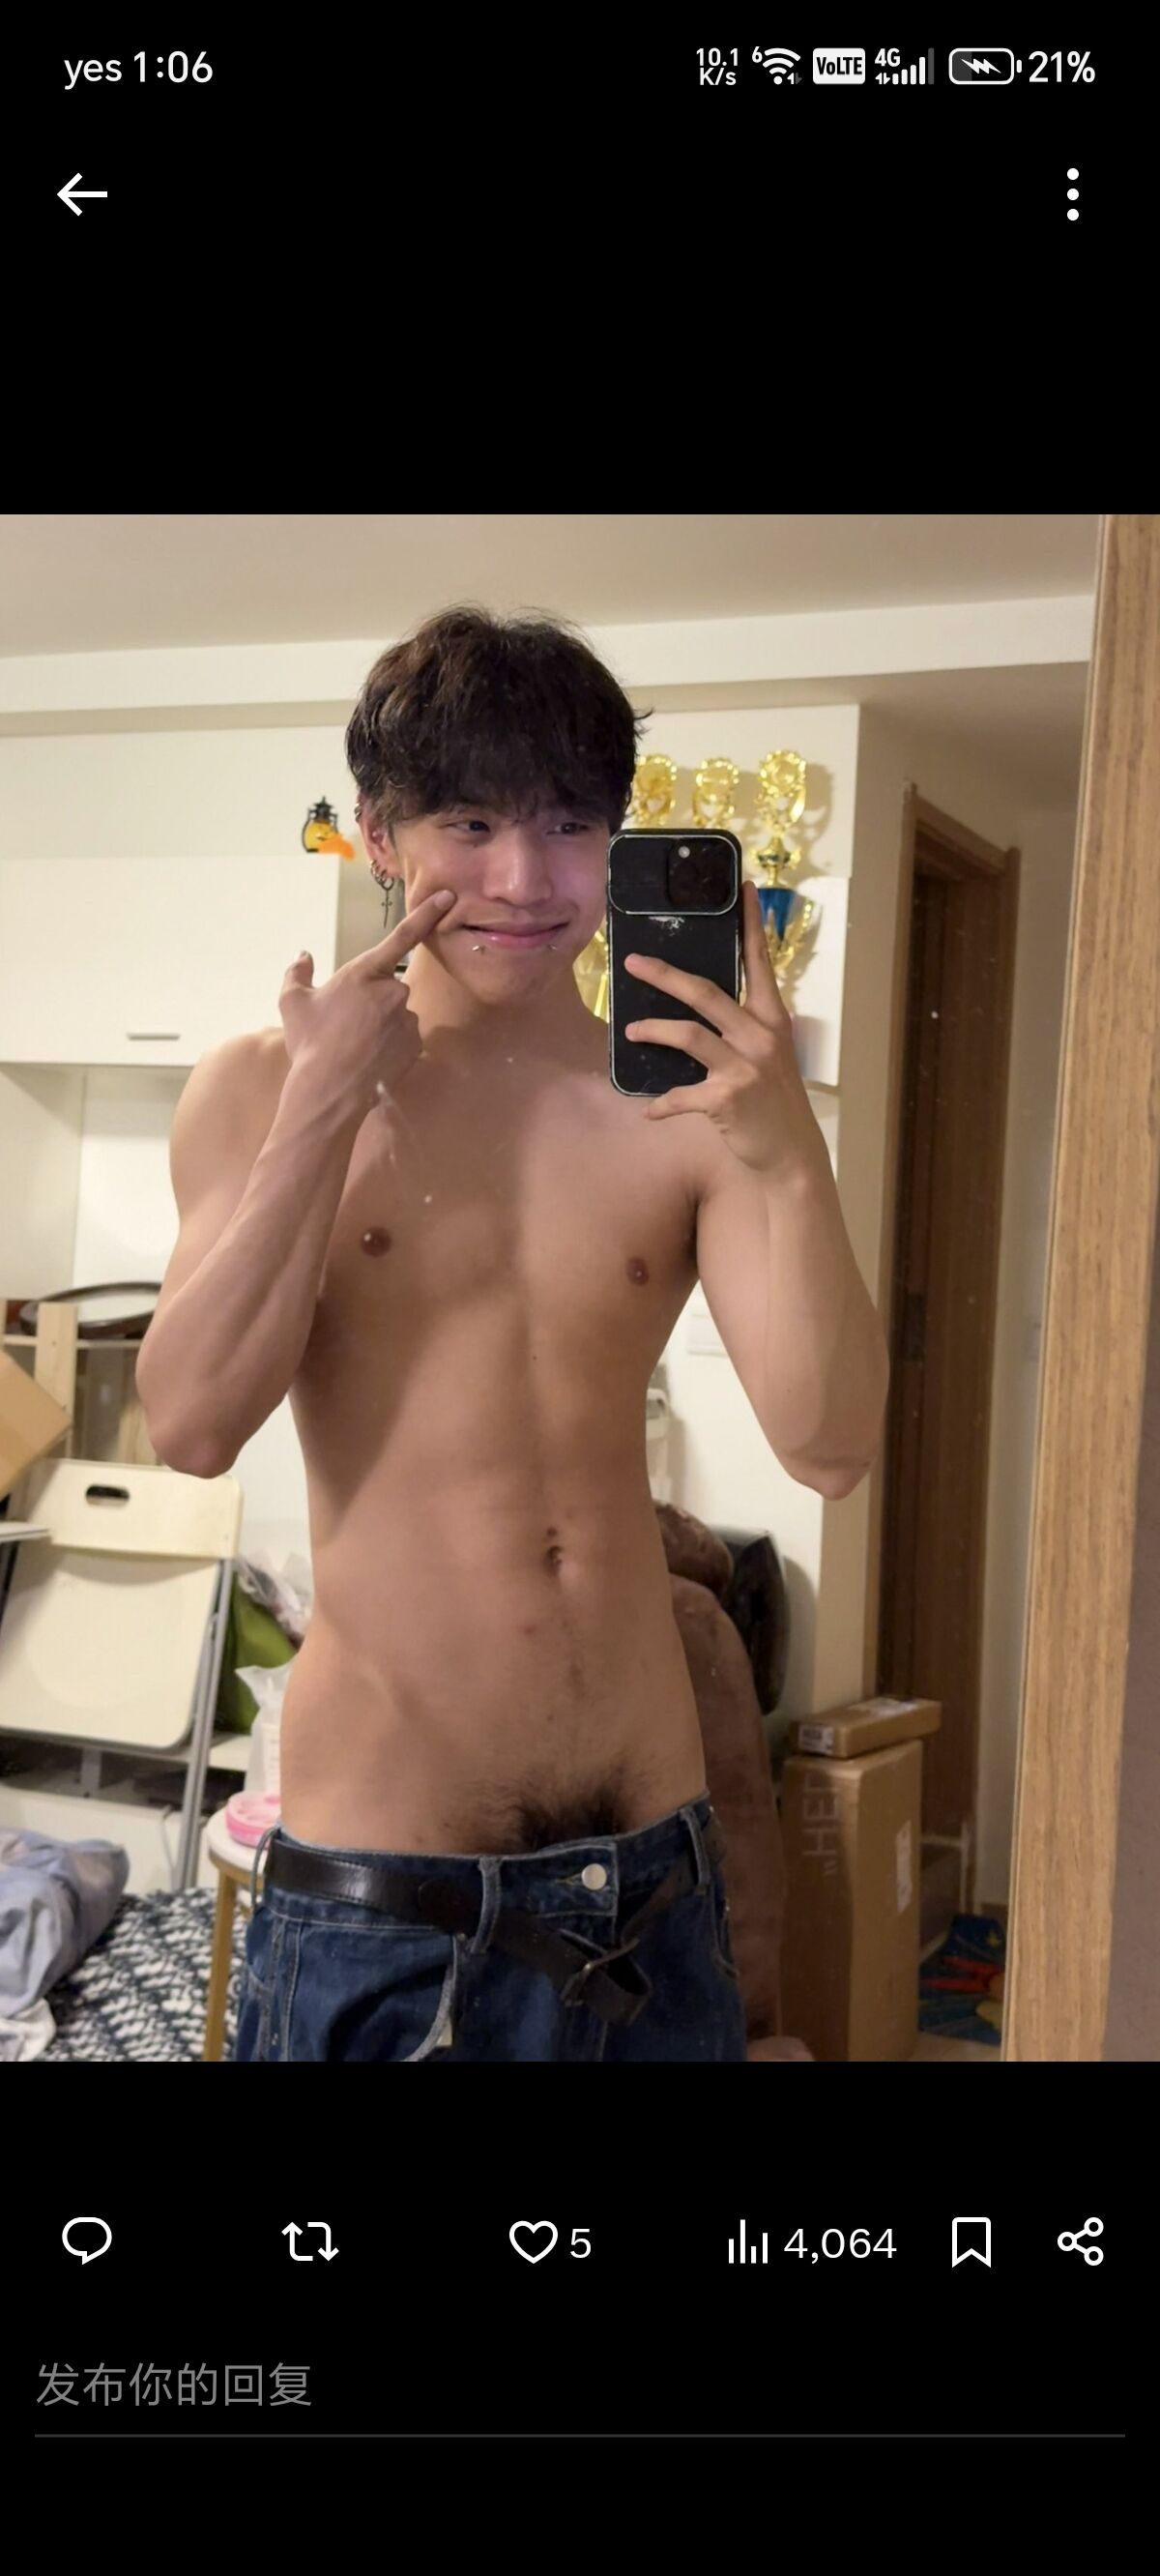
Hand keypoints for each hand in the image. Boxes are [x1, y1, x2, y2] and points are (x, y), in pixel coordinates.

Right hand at [279, 887, 454, 1122]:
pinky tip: (370, 1057)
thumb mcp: (293, 1003)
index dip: (427, 914)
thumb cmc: (310, 1042)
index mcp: (364, 972)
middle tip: (347, 1024)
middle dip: (373, 1000)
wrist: (330, 1089)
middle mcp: (392, 991)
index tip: (448, 897)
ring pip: (397, 1013)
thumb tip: (303, 955)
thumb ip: (298, 972)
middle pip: (388, 987)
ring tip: (355, 1044)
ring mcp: (407, 1019)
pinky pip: (404, 1036)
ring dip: (382, 1023)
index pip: (402, 936)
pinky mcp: (415, 1043)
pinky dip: (391, 1044)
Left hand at [623, 880, 822, 1177]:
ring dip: (653, 1031)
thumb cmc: (775, 1102)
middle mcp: (761, 1036)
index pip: (759, 962)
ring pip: (687, 1035)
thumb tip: (702, 1013)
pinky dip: (662, 1104)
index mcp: (773, 1019)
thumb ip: (744, 1031)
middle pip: (705, 992)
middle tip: (634, 962)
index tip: (742, 887)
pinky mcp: (727, 1098)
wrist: (791, 1154)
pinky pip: (681, 1094)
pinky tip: (650, 1112)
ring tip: (630, 1031)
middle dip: (664, 975)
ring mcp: (745, 1066)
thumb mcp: (769, 1057)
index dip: (750, 925)